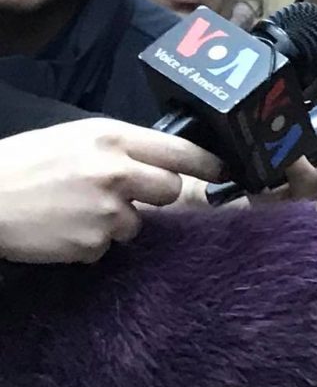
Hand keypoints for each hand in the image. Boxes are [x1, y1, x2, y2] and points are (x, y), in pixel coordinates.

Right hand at [0, 120, 222, 263]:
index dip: (206, 163)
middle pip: (172, 190)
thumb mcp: (75, 138)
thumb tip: (158, 161)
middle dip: (156, 195)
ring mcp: (106, 211)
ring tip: (76, 211)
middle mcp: (116, 172)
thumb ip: (120, 148)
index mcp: (112, 139)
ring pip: (138, 224)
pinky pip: (106, 247)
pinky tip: (63, 229)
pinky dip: (90, 243)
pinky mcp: (92, 244)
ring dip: (116, 223)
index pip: (180, 151)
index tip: (222, 171)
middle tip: (126, 195)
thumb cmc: (24, 163)